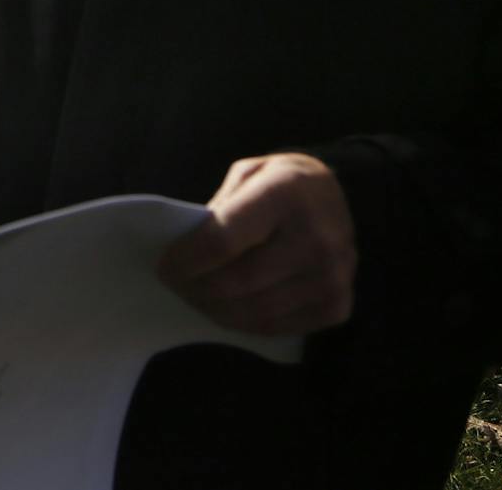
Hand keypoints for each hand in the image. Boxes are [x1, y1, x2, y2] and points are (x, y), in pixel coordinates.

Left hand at [157, 152, 357, 335]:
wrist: (337, 197)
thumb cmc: (279, 184)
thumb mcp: (247, 174)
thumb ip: (219, 209)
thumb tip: (186, 255)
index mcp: (285, 194)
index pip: (222, 241)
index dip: (186, 260)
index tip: (163, 266)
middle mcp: (316, 238)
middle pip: (236, 282)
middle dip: (194, 288)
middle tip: (174, 286)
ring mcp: (332, 276)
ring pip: (254, 311)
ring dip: (214, 309)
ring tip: (195, 298)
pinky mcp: (338, 305)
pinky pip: (277, 326)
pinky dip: (244, 322)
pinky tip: (227, 308)